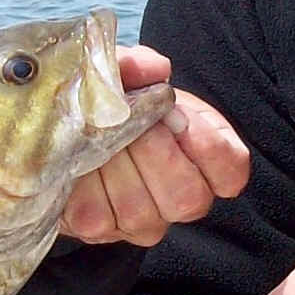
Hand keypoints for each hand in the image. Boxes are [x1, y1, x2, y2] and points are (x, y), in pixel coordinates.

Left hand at [60, 46, 249, 246]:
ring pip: (141, 212)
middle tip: (129, 124)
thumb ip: (140, 64)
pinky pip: (99, 217)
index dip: (206, 145)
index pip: (231, 169)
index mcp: (207, 154)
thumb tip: (154, 70)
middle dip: (152, 152)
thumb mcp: (126, 72)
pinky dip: (83, 184)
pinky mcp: (101, 229)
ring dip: (113, 167)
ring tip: (98, 141)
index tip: (175, 115)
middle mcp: (185, 197)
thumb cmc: (112, 99)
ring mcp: (146, 220)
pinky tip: (78, 162)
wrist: (62, 123)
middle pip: (188, 197)